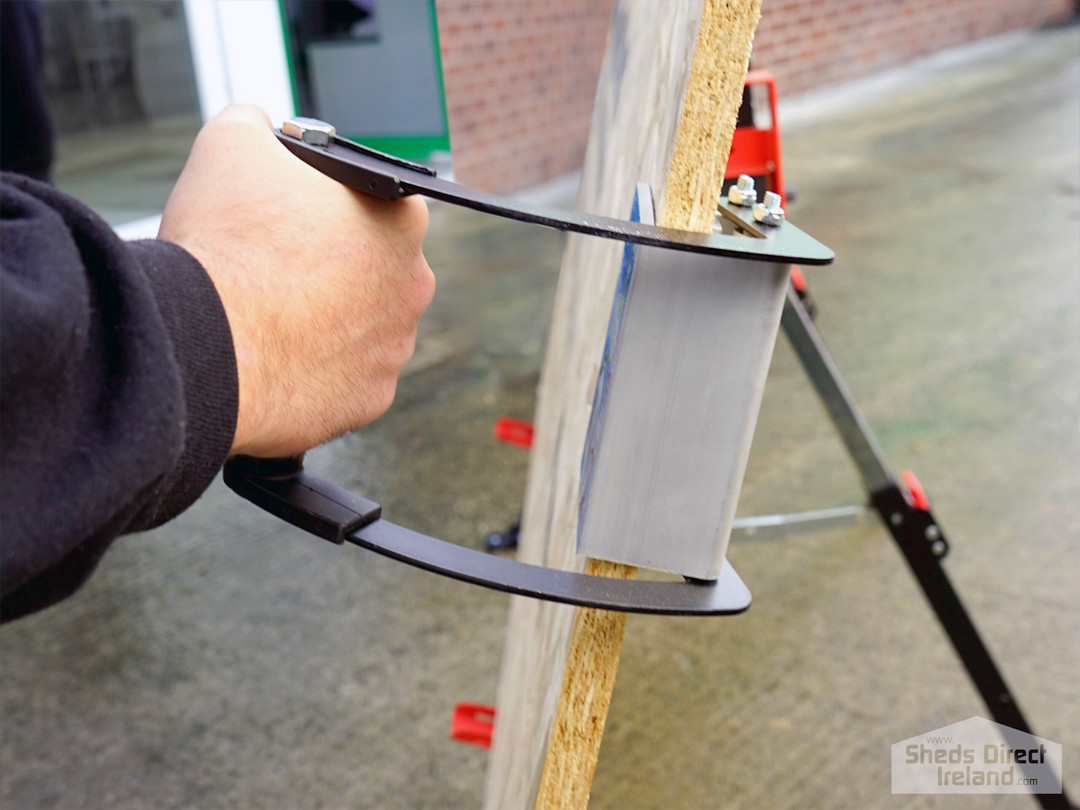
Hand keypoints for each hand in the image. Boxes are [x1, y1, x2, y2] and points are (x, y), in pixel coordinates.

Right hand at [157, 105, 434, 456]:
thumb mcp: (231, 144)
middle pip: (371, 267)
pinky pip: (344, 379)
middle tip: (275, 266)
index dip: (326, 204)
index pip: (373, 200)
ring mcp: (394, 349)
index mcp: (401, 219)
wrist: (201, 345)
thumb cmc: (225, 245)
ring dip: (326, 321)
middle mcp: (414, 286)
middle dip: (330, 265)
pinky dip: (315, 371)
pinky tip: (277, 358)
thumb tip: (261, 127)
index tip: (292, 215)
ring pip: (360, 326)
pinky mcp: (370, 401)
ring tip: (270, 316)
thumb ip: (258, 125)